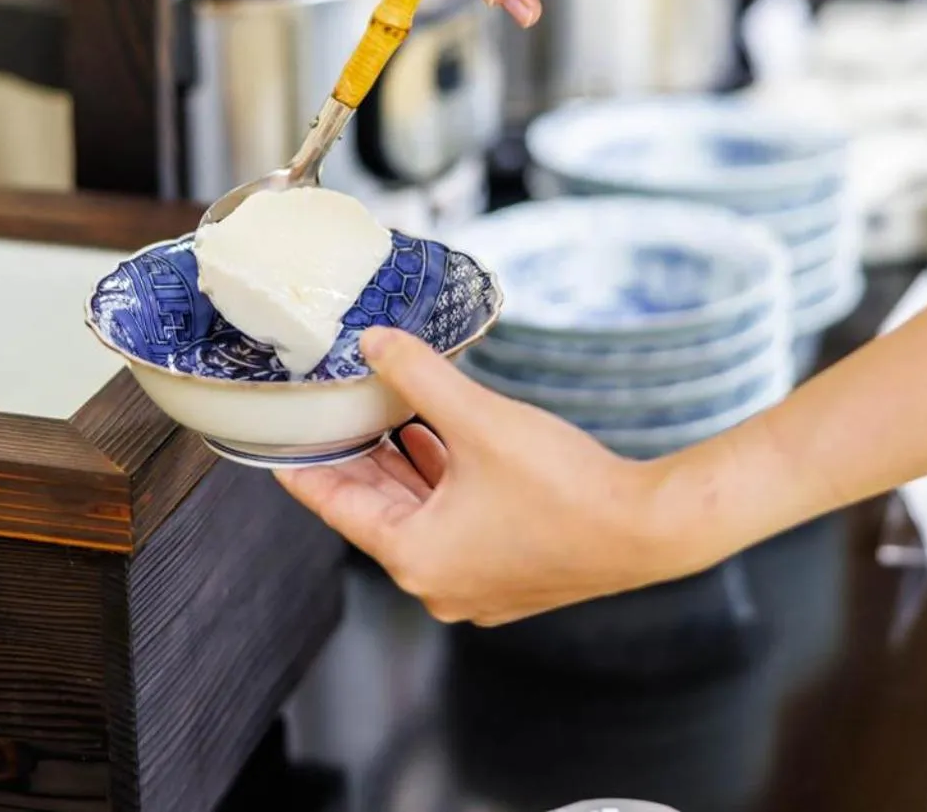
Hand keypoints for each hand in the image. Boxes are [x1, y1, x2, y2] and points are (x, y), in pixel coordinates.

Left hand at [274, 327, 678, 624]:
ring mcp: (475, 585)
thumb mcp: (477, 419)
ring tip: (378, 418)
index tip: (277, 446)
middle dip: (357, 460)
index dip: (305, 468)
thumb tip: (373, 341)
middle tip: (327, 417)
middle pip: (376, 513)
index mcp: (415, 558)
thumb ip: (418, 375)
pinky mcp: (508, 575)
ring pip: (418, 517)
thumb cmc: (566, 486)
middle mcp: (438, 583)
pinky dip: (440, 486)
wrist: (649, 529)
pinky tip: (437, 439)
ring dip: (401, 470)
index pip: (338, 507)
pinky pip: (454, 526)